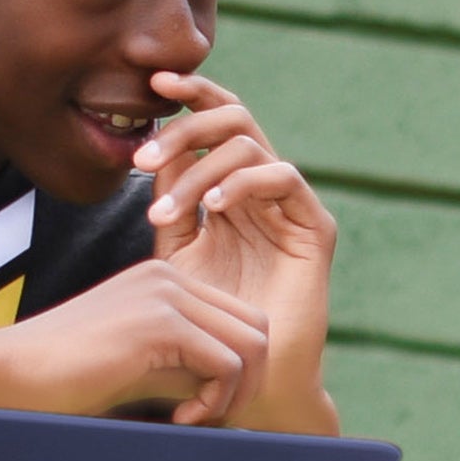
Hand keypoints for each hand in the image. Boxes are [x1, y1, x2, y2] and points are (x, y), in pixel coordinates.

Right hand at [0, 251, 275, 426]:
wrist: (9, 373)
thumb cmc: (68, 380)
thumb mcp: (143, 367)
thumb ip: (190, 368)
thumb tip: (244, 390)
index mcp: (165, 281)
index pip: (241, 320)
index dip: (240, 371)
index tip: (204, 407)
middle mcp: (169, 277)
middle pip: (258, 328)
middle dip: (249, 382)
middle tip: (211, 418)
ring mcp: (165, 294)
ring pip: (252, 345)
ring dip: (235, 395)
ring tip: (195, 420)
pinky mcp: (159, 322)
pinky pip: (227, 364)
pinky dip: (216, 402)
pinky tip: (181, 419)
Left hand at [134, 72, 336, 427]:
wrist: (248, 375)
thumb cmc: (209, 320)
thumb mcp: (175, 251)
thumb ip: (170, 200)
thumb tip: (154, 147)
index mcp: (231, 188)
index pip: (214, 123)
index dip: (189, 95)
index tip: (150, 85)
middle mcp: (263, 190)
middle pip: (233, 120)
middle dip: (186, 127)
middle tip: (144, 155)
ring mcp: (291, 207)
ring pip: (251, 145)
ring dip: (200, 167)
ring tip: (168, 207)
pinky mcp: (315, 229)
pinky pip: (284, 178)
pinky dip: (244, 183)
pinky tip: (213, 207)